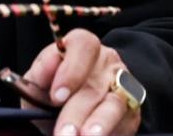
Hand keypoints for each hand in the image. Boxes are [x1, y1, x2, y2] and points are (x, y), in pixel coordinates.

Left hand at [23, 29, 140, 135]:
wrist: (70, 105)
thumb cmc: (52, 88)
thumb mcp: (40, 77)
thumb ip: (41, 70)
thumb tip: (51, 61)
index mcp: (83, 46)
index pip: (84, 46)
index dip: (71, 70)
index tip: (56, 97)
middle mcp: (107, 63)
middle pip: (94, 85)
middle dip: (76, 112)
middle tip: (63, 133)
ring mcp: (124, 86)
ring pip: (114, 105)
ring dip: (98, 125)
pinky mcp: (133, 112)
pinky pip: (124, 124)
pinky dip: (110, 134)